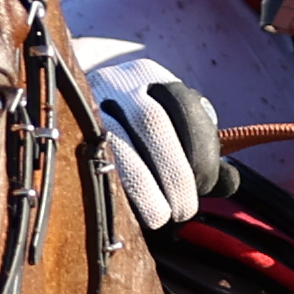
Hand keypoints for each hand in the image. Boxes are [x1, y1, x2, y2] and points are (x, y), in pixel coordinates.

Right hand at [72, 38, 210, 227]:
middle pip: (151, 122)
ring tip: (158, 217)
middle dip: (173, 171)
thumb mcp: (169, 127)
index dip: (200, 149)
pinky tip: (124, 213)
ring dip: (142, 187)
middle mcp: (116, 82)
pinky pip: (87, 164)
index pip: (184, 105)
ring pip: (116, 144)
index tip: (205, 185)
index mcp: (148, 75)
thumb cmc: (133, 130)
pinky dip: (111, 190)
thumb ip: (203, 153)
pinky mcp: (62, 133)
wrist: (63, 104)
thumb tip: (230, 184)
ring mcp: (83, 107)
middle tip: (183, 210)